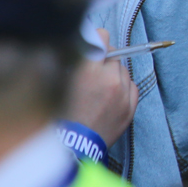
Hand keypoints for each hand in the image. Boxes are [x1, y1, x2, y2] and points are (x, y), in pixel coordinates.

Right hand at [67, 29, 138, 146]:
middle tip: (90, 72)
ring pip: (123, 71)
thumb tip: (83, 45)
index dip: (96, 41)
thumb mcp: (57, 83)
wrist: (68, 148)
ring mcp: (123, 94)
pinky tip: (108, 97)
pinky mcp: (131, 107)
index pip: (101, 38)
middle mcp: (111, 79)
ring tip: (97, 89)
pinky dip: (122, 88)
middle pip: (114, 55)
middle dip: (103, 61)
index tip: (92, 45)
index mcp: (89, 70)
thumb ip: (72, 61)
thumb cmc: (56, 115)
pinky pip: (131, 86)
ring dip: (113, 74)